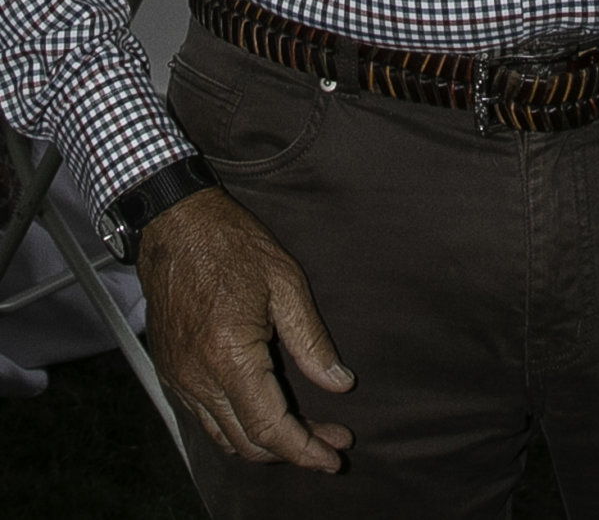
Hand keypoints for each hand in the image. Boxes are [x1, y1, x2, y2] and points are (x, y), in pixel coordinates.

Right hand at [137, 186, 354, 469]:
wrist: (176, 227)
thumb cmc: (233, 246)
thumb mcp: (287, 285)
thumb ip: (312, 342)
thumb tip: (340, 383)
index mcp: (229, 356)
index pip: (269, 427)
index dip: (304, 450)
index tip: (333, 458)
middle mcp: (197, 377)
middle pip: (248, 442)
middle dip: (293, 450)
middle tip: (333, 439)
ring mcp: (179, 379)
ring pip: (224, 437)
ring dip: (267, 444)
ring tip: (309, 432)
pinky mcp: (172, 373)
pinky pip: (206, 419)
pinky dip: (239, 428)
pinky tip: (268, 414)